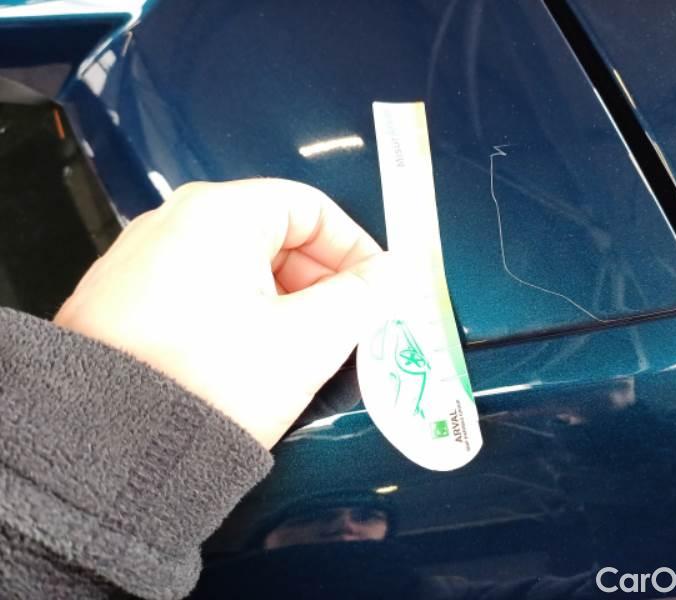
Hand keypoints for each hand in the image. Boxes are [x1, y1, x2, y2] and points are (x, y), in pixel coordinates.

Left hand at [54, 179, 387, 448]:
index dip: (355, 247)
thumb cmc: (209, 383)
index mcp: (218, 213)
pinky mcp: (126, 300)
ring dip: (286, 303)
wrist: (106, 450)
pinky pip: (204, 292)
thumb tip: (389, 277)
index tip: (378, 288)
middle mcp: (173, 223)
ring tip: (303, 352)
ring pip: (241, 268)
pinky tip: (252, 359)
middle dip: (322, 282)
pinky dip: (242, 316)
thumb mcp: (308, 341)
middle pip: (275, 235)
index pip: (311, 207)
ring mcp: (142, 261)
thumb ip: (363, 298)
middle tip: (347, 328)